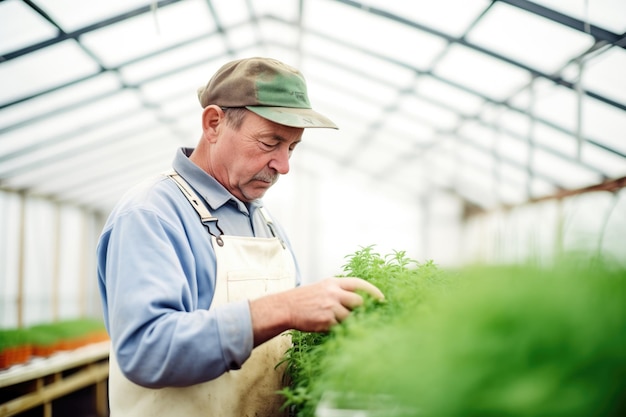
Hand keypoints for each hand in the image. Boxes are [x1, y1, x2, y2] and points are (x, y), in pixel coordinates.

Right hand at [249, 277, 383, 344]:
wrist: (286, 307)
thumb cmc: (305, 299)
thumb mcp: (322, 287)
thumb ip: (339, 291)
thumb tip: (360, 300)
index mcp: (333, 283)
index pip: (359, 284)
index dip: (373, 291)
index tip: (382, 299)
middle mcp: (333, 293)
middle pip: (359, 301)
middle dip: (365, 310)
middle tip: (369, 316)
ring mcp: (330, 307)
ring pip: (351, 317)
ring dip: (351, 322)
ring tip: (348, 324)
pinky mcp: (326, 321)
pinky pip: (341, 327)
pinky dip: (341, 329)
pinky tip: (336, 329)